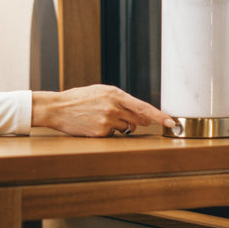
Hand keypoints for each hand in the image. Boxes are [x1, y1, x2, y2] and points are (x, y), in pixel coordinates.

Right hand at [30, 85, 175, 136]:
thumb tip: (141, 117)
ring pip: (125, 128)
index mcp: (114, 94)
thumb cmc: (79, 99)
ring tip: (99, 117)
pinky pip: (112, 135)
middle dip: (136, 121)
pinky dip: (107, 132)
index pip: (143, 107)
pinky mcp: (100, 133)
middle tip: (119, 116)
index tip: (171, 122)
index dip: (159, 116)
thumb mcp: (100, 92)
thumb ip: (121, 101)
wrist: (57, 108)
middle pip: (137, 120)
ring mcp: (107, 121)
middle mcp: (113, 107)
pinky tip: (93, 124)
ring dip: (118, 125)